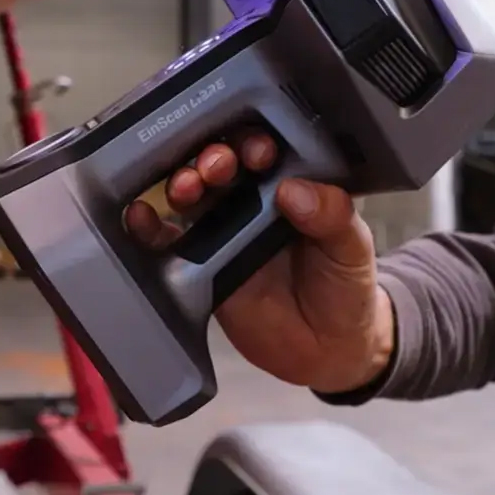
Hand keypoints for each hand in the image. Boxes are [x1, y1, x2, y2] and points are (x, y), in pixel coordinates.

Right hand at [123, 130, 395, 394]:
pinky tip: (141, 217)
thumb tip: (293, 190)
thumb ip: (332, 215)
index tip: (257, 152)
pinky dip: (149, 229)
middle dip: (213, 156)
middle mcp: (251, 201)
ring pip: (193, 196)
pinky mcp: (199, 267)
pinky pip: (169, 243)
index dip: (255, 142)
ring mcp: (222, 232)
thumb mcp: (353, 246)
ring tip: (185, 188)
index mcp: (290, 185)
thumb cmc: (345, 287)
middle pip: (221, 165)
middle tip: (217, 165)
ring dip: (182, 183)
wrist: (328, 351)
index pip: (265, 149)